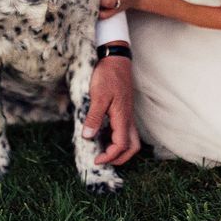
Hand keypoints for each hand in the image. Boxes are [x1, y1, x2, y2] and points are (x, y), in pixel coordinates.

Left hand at [82, 49, 140, 165]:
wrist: (116, 60)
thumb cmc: (108, 76)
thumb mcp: (98, 96)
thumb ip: (94, 117)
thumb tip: (88, 137)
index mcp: (122, 118)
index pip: (121, 145)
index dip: (110, 156)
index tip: (96, 160)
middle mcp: (128, 118)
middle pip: (132, 147)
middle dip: (120, 158)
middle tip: (104, 160)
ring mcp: (127, 114)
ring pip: (131, 139)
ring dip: (120, 149)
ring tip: (103, 150)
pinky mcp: (124, 109)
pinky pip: (125, 129)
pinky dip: (117, 137)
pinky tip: (103, 133)